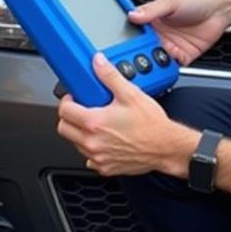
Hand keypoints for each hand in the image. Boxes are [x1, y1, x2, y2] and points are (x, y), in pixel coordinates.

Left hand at [55, 54, 191, 177]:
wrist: (166, 147)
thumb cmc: (152, 124)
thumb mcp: (131, 94)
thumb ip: (110, 76)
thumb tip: (98, 63)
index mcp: (95, 123)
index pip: (64, 111)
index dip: (67, 101)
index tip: (75, 98)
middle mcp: (93, 142)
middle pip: (64, 129)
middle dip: (70, 117)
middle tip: (82, 110)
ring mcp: (98, 157)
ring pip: (76, 144)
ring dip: (81, 133)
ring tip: (98, 123)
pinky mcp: (105, 168)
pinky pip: (89, 159)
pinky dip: (93, 149)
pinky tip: (106, 140)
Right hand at [128, 0, 229, 64]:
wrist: (220, 10)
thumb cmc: (196, 1)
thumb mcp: (172, 1)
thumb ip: (153, 9)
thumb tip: (133, 15)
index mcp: (152, 20)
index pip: (135, 32)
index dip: (128, 39)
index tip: (122, 45)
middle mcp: (159, 35)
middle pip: (142, 49)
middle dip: (137, 55)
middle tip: (133, 58)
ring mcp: (170, 47)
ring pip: (154, 60)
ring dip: (151, 63)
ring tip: (148, 63)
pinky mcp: (182, 57)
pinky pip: (171, 67)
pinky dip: (166, 69)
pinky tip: (164, 68)